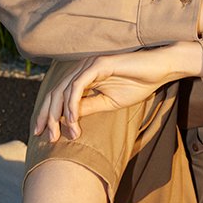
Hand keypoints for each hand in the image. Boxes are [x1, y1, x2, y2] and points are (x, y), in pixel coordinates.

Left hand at [34, 45, 201, 141]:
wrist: (160, 70)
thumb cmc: (138, 84)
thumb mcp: (108, 102)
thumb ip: (88, 107)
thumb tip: (68, 120)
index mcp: (83, 76)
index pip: (58, 96)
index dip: (47, 114)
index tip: (43, 134)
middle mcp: (81, 68)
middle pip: (55, 93)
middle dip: (48, 117)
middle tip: (48, 137)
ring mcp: (88, 64)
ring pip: (63, 91)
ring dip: (61, 115)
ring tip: (62, 134)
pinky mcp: (97, 64)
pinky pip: (78, 86)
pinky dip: (73, 104)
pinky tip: (74, 120)